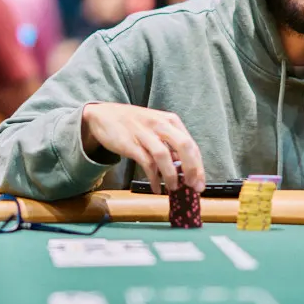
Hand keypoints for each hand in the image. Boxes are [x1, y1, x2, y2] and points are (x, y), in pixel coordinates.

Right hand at [81, 102, 205, 192]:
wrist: (103, 115)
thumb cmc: (134, 124)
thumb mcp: (156, 127)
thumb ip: (170, 145)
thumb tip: (184, 168)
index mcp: (171, 121)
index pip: (191, 145)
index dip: (199, 166)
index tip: (200, 184)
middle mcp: (160, 124)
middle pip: (184, 147)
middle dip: (192, 170)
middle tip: (193, 187)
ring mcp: (145, 133)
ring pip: (165, 156)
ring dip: (172, 176)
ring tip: (173, 188)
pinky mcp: (130, 144)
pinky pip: (146, 163)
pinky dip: (154, 178)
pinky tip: (157, 187)